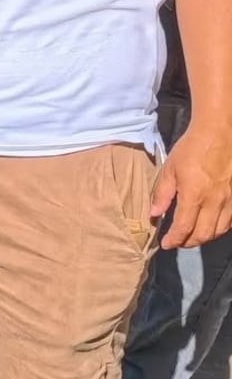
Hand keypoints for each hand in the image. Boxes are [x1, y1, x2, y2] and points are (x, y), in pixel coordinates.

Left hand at [153, 124, 231, 248]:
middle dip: (189, 243)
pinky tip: (210, 225)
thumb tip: (154, 214)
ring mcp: (230, 200)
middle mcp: (215, 201)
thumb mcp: (170, 169)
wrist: (219, 133)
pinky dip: (219, 228)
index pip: (184, 228)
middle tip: (177, 242)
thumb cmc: (191, 148)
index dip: (174, 240)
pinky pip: (230, 220)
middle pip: (204, 234)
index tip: (166, 244)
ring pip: (219, 230)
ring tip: (191, 236)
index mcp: (194, 195)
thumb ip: (162, 194)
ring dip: (204, 237)